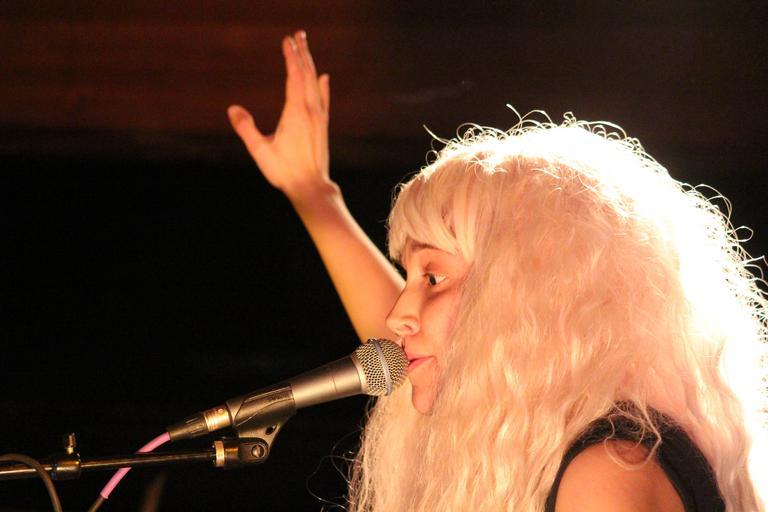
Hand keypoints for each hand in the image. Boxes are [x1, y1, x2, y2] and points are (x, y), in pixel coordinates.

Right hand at [228, 31, 331, 199]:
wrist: (312, 187)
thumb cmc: (285, 172)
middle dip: (302, 53)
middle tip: (298, 34)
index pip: (294, 77)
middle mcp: (311, 111)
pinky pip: (324, 100)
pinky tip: (324, 77)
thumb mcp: (260, 151)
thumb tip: (232, 109)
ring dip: (310, 64)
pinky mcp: (323, 126)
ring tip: (306, 48)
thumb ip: (246, 129)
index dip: (290, 57)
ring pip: (316, 84)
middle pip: (307, 75)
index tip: (287, 40)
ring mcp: (319, 118)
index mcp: (296, 113)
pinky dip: (323, 86)